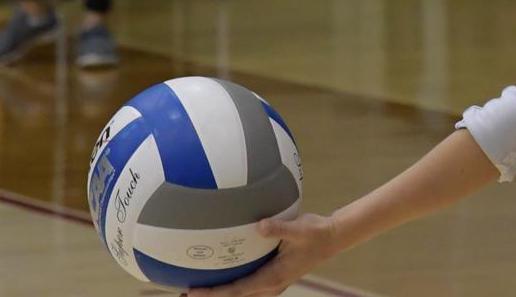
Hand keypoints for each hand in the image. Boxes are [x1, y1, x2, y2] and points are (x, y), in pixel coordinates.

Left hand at [188, 212, 341, 296]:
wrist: (331, 238)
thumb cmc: (315, 233)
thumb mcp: (300, 229)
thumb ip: (280, 228)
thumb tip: (261, 225)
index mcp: (272, 278)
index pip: (238, 291)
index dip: (215, 294)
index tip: (193, 292)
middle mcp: (269, 285)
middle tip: (184, 292)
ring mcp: (270, 282)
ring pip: (239, 293)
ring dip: (219, 292)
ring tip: (195, 286)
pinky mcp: (270, 275)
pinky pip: (245, 283)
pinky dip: (230, 282)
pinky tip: (219, 269)